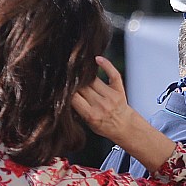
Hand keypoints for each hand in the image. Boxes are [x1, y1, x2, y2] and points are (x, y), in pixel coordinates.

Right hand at [70, 57, 176, 171]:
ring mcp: (111, 96)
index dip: (66, 91)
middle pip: (82, 87)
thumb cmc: (104, 125)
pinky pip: (113, 74)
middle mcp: (101, 105)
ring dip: (84, 75)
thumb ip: (78, 109)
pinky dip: (105, 65)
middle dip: (73, 82)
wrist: (124, 127)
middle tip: (65, 76)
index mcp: (91, 115)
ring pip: (92, 80)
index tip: (60, 86)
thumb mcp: (87, 123)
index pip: (73, 98)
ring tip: (76, 69)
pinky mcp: (119, 89)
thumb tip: (63, 94)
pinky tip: (97, 59)